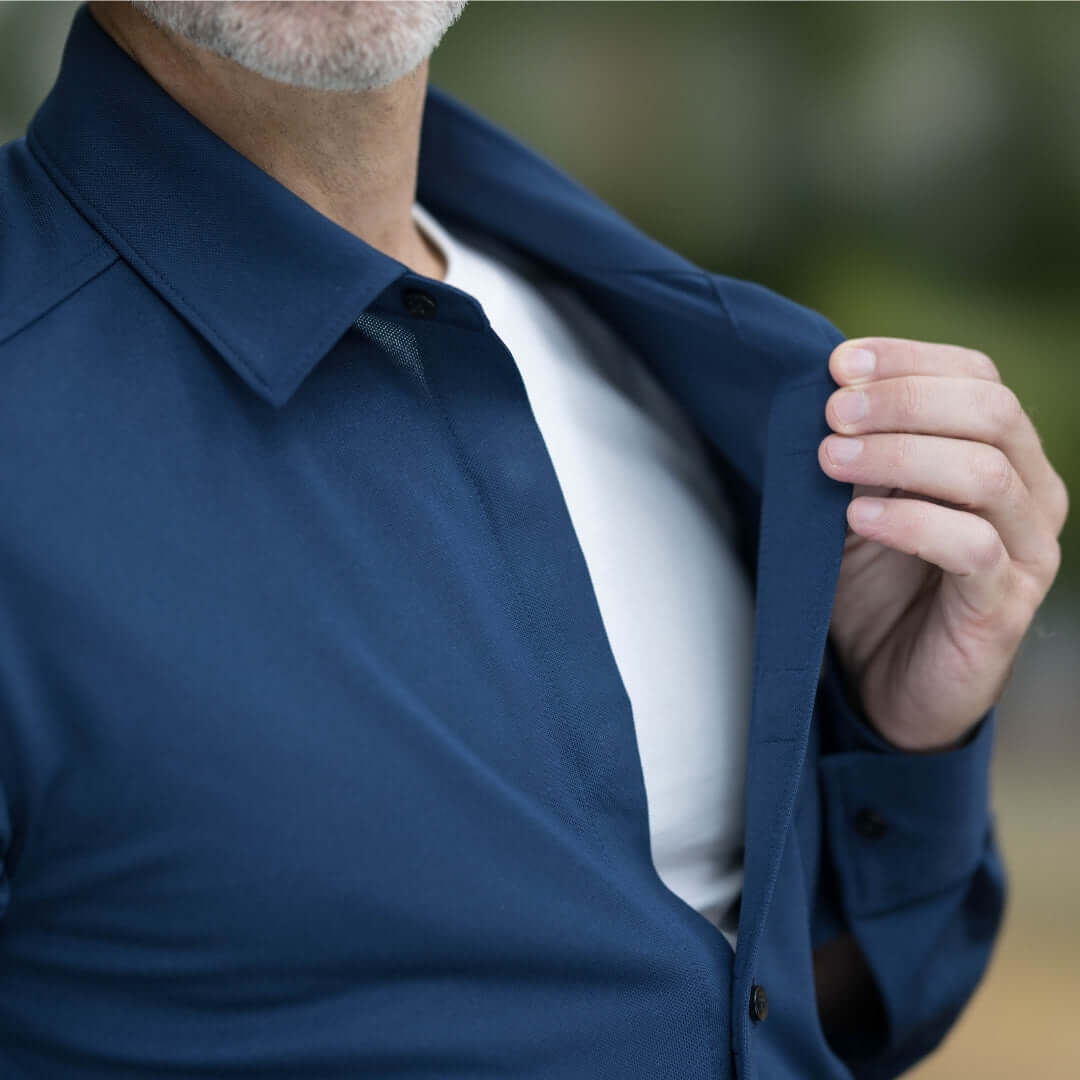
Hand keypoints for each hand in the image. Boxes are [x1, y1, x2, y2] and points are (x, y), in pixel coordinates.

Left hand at [817, 338, 1067, 751]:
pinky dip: (912, 522)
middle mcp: (1029, 490)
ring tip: (831, 459)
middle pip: (989, 410)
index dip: (909, 360)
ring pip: (986, 471)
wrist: (887, 680)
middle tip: (832, 412)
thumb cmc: (874, 581)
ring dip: (900, 454)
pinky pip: (974, 547)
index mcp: (1000, 450)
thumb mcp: (859, 498)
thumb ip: (859, 447)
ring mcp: (1027, 548)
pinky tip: (859, 515)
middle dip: (904, 400)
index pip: (977, 375)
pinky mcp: (1005, 603)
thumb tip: (827, 386)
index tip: (839, 363)